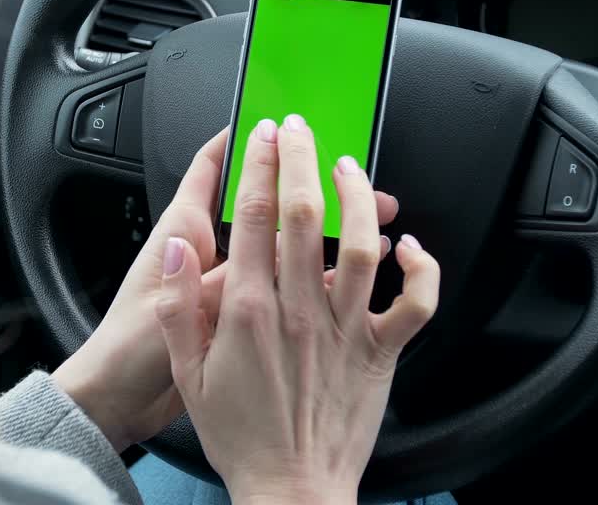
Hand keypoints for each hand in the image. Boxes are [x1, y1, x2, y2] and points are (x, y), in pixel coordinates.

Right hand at [154, 115, 439, 503]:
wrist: (291, 488)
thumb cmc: (242, 435)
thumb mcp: (188, 373)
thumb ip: (179, 307)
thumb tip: (177, 250)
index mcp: (249, 311)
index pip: (252, 218)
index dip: (258, 166)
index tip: (262, 136)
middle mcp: (300, 311)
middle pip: (303, 215)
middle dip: (302, 159)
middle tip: (301, 129)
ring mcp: (345, 329)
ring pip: (359, 245)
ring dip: (358, 197)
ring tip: (349, 166)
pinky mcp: (380, 352)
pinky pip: (413, 304)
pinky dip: (420, 270)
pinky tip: (408, 246)